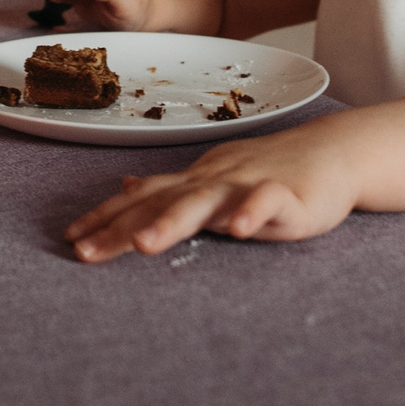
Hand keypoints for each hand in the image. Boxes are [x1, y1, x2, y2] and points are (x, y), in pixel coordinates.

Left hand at [63, 119, 360, 260]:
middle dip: (120, 228)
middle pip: (160, 204)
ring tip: (143, 245)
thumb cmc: (270, 170)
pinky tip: (239, 230)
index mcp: (194, 182)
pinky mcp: (289, 194)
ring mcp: (248, 184)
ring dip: (172, 222)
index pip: (140, 199)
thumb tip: (125, 188)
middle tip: (84, 253)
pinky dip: (253, 212)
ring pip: (205, 202)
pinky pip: (268, 201)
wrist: (333, 152)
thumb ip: (170, 189)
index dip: (105, 218)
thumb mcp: (212, 179)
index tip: (71, 240)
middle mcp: (213, 180)